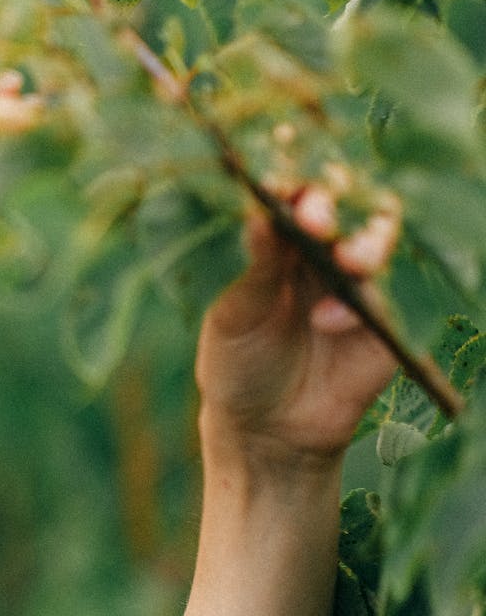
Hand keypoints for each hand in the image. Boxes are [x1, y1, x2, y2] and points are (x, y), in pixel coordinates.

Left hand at [195, 183, 400, 472]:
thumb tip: (259, 215)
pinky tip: (328, 323)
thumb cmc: (237, 368)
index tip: (277, 183)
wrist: (265, 432)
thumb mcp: (234, 319)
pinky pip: (381, 297)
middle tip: (315, 217)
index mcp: (276, 247)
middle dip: (332, 202)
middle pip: (342, 206)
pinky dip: (356, 305)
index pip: (291, 199)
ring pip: (375, 239)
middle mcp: (319, 257)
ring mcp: (354, 285)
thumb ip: (256, 271)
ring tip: (345, 259)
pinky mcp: (381, 321)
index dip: (290, 185)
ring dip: (365, 242)